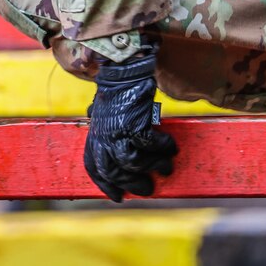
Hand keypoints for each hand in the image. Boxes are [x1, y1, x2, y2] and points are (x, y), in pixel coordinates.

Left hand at [83, 43, 177, 201]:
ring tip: (166, 168)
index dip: (105, 184)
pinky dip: (162, 148)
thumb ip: (107, 130)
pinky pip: (150, 144)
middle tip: (148, 189)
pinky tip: (171, 147)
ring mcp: (116, 129)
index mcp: (94, 134)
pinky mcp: (133, 122)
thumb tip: (113, 146)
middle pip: (113, 170)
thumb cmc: (118, 90)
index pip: (94, 167)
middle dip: (131, 183)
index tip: (118, 196)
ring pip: (133, 161)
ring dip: (152, 167)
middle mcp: (102, 134)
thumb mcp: (105, 112)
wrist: (125, 68)